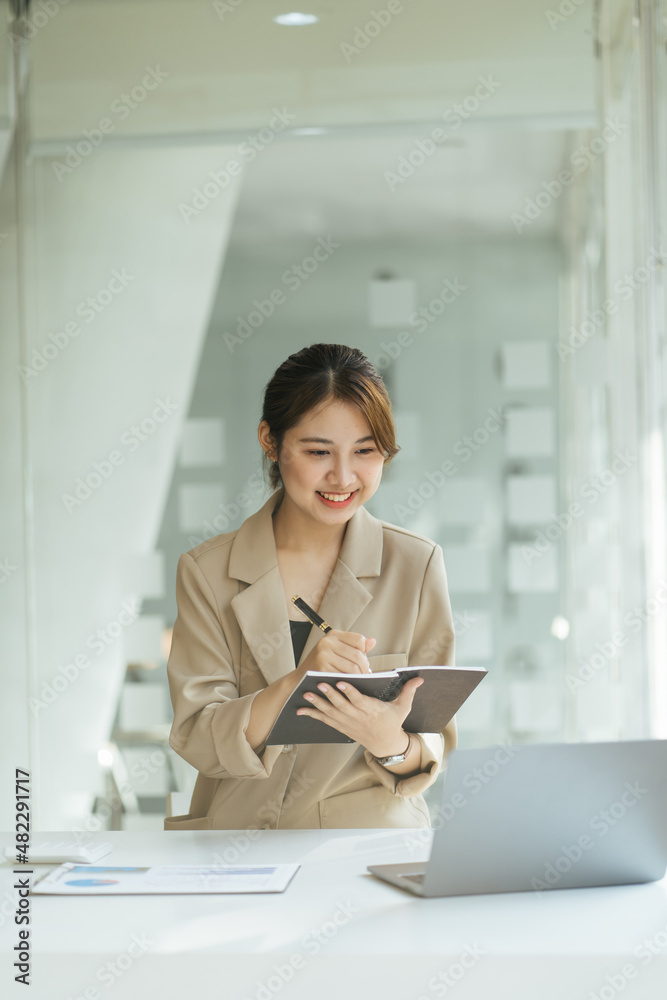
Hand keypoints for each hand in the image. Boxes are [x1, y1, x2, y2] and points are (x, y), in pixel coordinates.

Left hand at [296, 674, 423, 756]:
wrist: (385, 745)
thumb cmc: (393, 722)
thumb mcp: (403, 708)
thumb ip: (409, 692)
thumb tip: (419, 678)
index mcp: (372, 710)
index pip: (360, 700)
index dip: (350, 692)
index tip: (341, 681)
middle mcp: (358, 718)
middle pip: (342, 706)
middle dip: (330, 695)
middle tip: (319, 684)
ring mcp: (348, 723)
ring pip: (331, 713)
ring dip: (318, 704)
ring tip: (306, 694)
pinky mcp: (341, 727)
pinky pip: (325, 720)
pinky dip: (313, 715)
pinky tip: (301, 709)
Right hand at [298, 629, 376, 675]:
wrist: (300, 678)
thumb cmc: (322, 664)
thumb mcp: (336, 650)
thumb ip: (355, 646)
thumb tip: (373, 641)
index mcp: (333, 634)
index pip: (359, 639)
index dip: (365, 651)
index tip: (364, 661)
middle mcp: (327, 642)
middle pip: (357, 655)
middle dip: (364, 667)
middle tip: (365, 675)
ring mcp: (323, 655)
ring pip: (353, 667)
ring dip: (359, 676)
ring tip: (359, 680)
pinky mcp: (322, 668)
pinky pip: (344, 676)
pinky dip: (350, 682)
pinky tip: (349, 684)